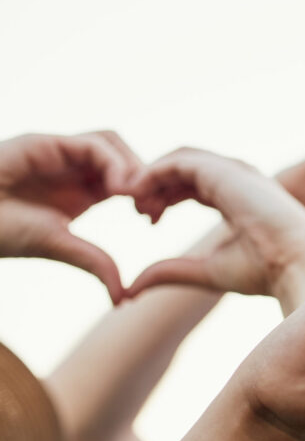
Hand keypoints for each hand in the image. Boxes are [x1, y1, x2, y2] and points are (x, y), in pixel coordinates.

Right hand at [0, 131, 141, 302]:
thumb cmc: (2, 233)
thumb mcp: (60, 246)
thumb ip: (94, 263)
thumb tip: (122, 298)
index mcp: (83, 190)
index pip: (128, 178)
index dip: (147, 194)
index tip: (154, 220)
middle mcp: (73, 167)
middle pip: (125, 157)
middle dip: (146, 178)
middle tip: (151, 208)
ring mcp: (59, 152)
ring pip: (112, 143)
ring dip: (132, 166)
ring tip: (134, 197)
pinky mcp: (44, 143)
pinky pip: (93, 143)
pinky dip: (114, 162)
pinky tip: (118, 189)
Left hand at [126, 148, 304, 307]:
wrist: (298, 265)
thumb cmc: (264, 272)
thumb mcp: (205, 271)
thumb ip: (170, 271)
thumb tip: (133, 288)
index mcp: (237, 199)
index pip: (192, 184)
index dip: (165, 197)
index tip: (149, 220)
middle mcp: (236, 180)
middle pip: (182, 168)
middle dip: (155, 185)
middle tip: (139, 211)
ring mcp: (232, 172)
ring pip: (179, 159)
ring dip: (152, 176)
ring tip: (135, 200)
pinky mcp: (225, 171)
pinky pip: (179, 161)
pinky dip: (154, 172)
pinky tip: (140, 192)